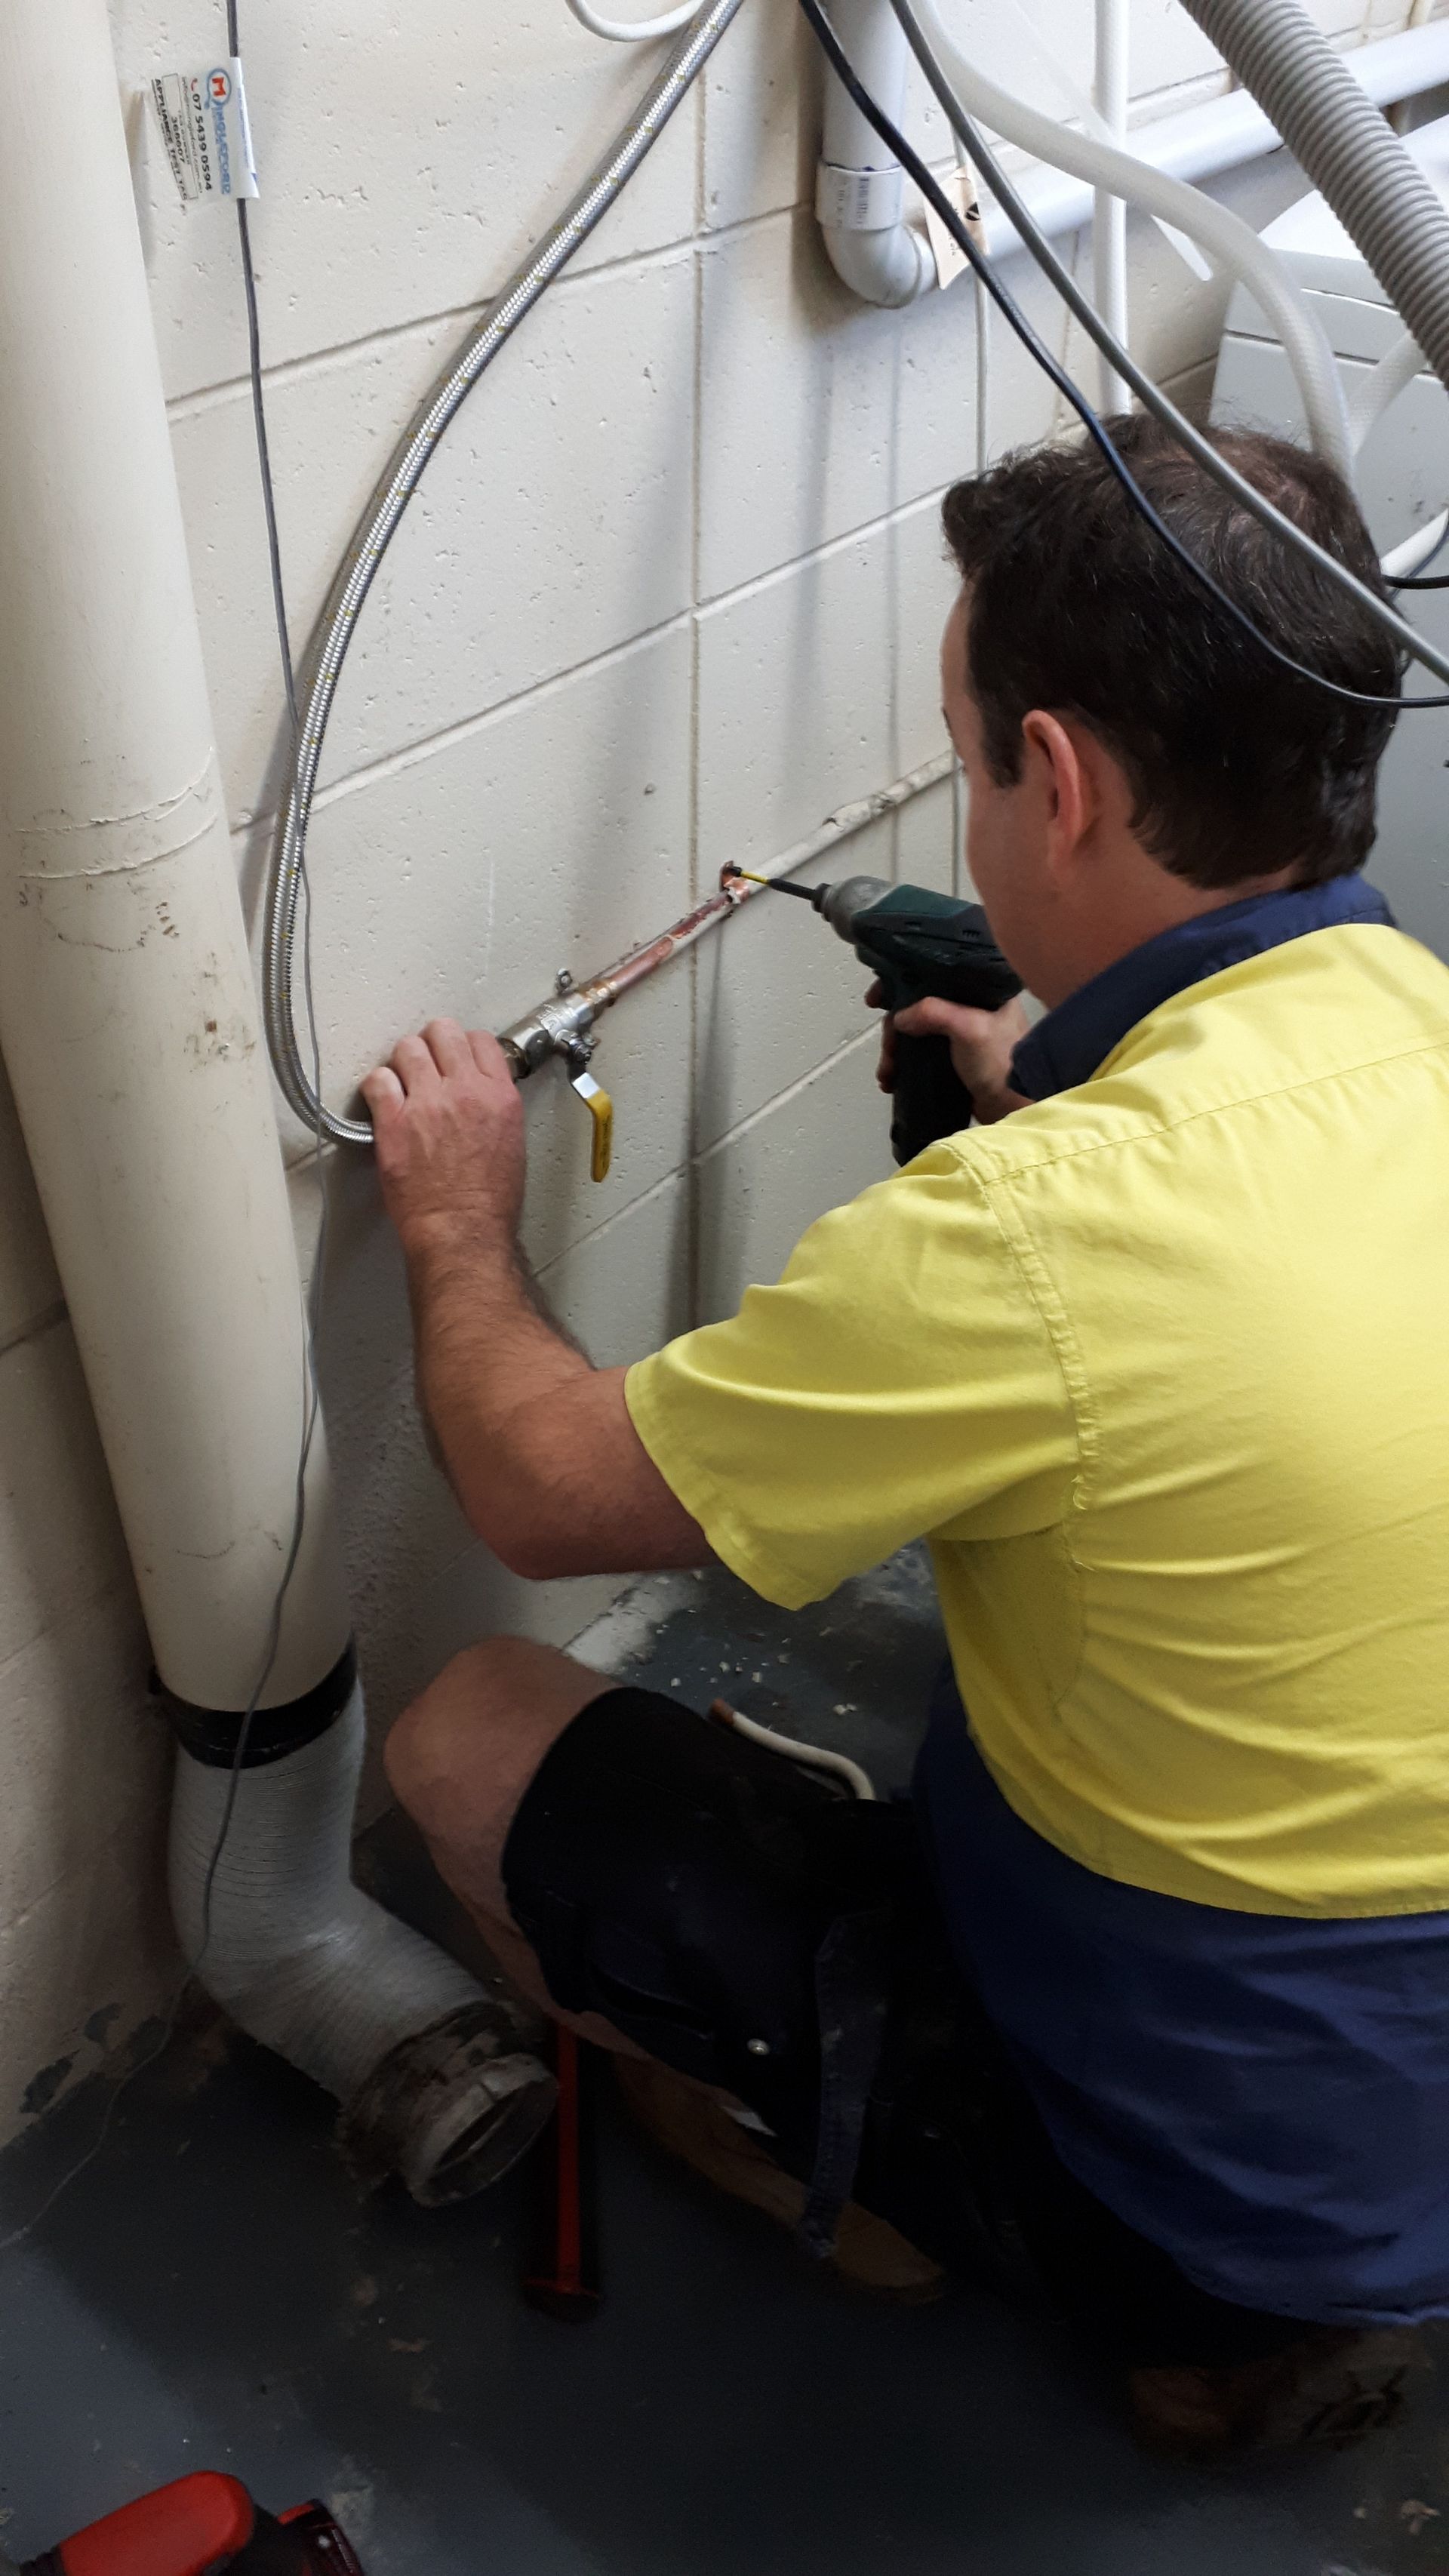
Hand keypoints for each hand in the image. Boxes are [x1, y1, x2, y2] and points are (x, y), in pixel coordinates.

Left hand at [360, 1019, 525, 1255]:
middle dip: (432, 1043)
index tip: (455, 1056)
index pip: (481, 1040)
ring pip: (407, 1048)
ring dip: (404, 1062)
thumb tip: (479, 1096)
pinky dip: (378, 1086)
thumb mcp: (512, 1144)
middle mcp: (465, 1092)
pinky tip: (384, 1101)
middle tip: (426, 1062)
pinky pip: (378, 1080)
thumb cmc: (488, 1203)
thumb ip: (495, 1108)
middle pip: (442, 1032)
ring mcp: (428, 1104)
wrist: (463, 1232)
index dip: (464, 1045)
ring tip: (404, 1082)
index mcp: (499, 1096)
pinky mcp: (395, 1122)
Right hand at [867, 981, 1031, 1124]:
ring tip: (888, 1072)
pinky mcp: (952, 1059)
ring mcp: (958, 1035)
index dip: (902, 983)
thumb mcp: (971, 1029)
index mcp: (978, 991)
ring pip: (914, 1033)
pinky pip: (918, 1055)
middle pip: (916, 1007)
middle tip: (888, 1048)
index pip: (932, 975)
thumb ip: (935, 1013)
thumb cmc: (1005, 1065)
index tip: (879, 998)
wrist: (1014, 1109)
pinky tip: (893, 1079)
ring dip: (895, 1051)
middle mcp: (968, 1008)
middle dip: (894, 1029)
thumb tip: (901, 1017)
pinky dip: (903, 1065)